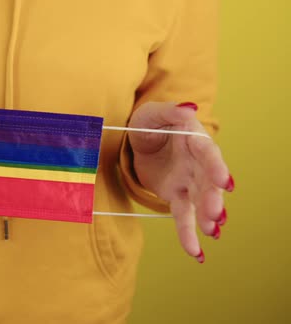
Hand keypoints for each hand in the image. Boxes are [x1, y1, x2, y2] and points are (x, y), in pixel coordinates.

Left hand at [128, 102, 233, 262]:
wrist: (139, 139)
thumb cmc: (149, 122)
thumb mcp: (152, 113)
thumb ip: (170, 112)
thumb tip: (188, 108)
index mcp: (195, 140)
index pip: (208, 153)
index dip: (216, 166)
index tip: (224, 181)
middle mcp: (198, 163)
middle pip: (208, 182)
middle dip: (213, 198)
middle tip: (215, 214)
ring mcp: (190, 182)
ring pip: (200, 202)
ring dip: (207, 218)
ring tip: (211, 232)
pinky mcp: (177, 196)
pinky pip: (184, 217)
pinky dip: (189, 235)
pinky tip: (197, 254)